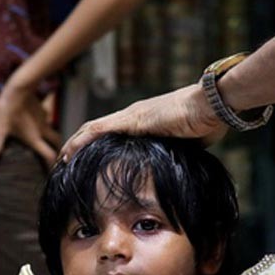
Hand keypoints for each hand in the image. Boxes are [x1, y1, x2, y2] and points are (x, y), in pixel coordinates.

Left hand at [0, 84, 59, 167]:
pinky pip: (45, 119)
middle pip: (57, 143)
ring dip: (50, 137)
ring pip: (52, 130)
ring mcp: (43, 119)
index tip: (51, 171)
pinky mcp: (41, 109)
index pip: (48, 155)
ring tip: (44, 140)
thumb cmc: (9, 109)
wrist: (19, 87)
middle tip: (55, 155)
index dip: (51, 164)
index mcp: (34, 138)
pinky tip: (35, 121)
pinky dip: (43, 123)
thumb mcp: (0, 127)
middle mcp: (42, 130)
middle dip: (58, 150)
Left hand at [60, 84, 227, 161]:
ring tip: (60, 160)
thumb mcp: (187, 144)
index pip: (113, 134)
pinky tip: (68, 153)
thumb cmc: (207, 122)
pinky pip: (99, 130)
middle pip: (97, 130)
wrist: (213, 106)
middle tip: (65, 162)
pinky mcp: (132, 120)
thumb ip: (175, 152)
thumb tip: (174, 169)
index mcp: (145, 122)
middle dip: (79, 145)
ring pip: (93, 129)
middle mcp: (134, 115)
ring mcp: (131, 116)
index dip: (96, 146)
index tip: (84, 161)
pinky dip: (81, 141)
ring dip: (74, 144)